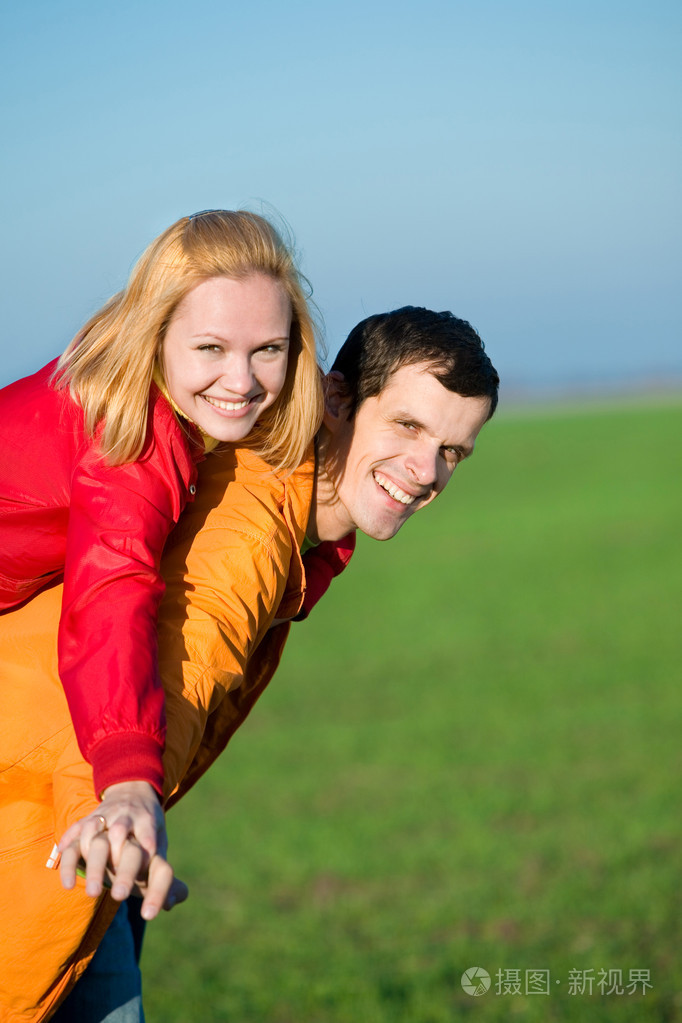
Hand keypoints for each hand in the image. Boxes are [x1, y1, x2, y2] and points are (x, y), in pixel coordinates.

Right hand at [57, 781, 169, 918]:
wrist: (131, 791)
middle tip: (119, 896)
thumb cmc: (146, 829)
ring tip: (93, 893)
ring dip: (94, 865)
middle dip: (122, 867)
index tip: (148, 906)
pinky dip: (68, 861)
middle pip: (120, 837)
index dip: (149, 869)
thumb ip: (164, 873)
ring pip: (94, 835)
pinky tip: (69, 885)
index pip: (150, 844)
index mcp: (148, 822)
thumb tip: (176, 902)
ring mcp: (102, 819)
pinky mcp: (83, 824)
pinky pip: (71, 839)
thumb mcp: (160, 843)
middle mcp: (125, 817)